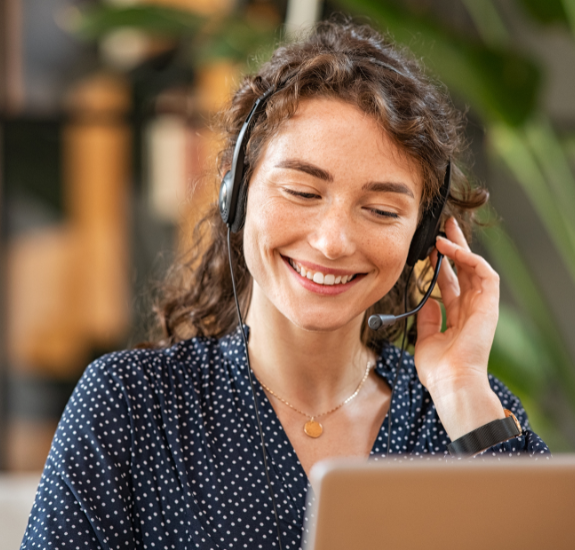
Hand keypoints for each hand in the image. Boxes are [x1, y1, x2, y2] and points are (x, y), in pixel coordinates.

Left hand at [413, 217, 504, 439]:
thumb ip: (428, 317)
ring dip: (461, 248)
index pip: (450, 282)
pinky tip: (451, 249)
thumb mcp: (426, 337)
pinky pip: (483, 274)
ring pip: (475, 267)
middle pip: (463, 270)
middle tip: (443, 227)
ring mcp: (481, 306)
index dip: (440, 264)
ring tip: (445, 232)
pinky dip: (468, 258)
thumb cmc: (438, 368)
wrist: (451, 382)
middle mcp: (471, 308)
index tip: (428, 249)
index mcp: (457, 316)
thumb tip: (425, 299)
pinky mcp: (489, 305)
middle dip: (454, 247)